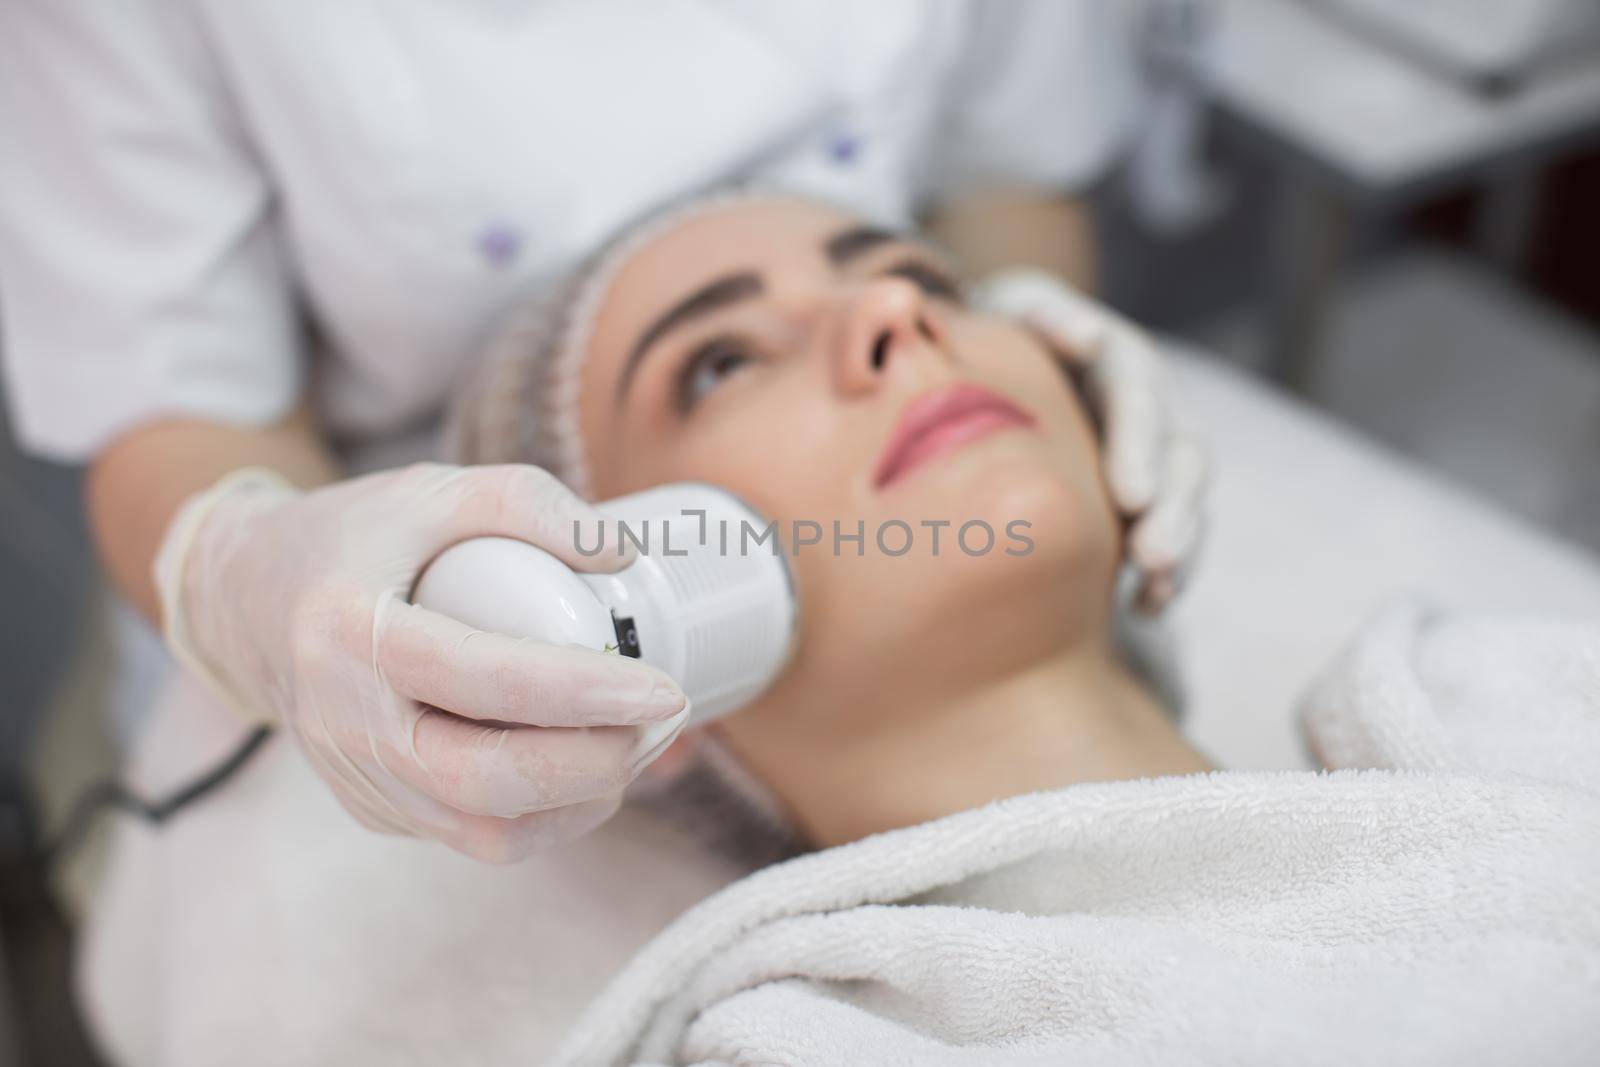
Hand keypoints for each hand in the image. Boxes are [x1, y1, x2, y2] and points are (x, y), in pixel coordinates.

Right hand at [154, 462, 688, 861]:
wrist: (249, 603)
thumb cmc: (351, 540)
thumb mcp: (430, 490)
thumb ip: (527, 502)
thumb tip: (621, 554)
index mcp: (348, 634)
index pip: (480, 680)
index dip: (583, 690)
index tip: (660, 684)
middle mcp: (345, 724)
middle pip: (483, 783)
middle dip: (594, 762)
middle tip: (663, 717)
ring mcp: (358, 779)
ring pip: (486, 832)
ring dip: (582, 799)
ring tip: (638, 740)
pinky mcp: (378, 810)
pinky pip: (476, 837)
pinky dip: (550, 815)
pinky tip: (592, 766)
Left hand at [970, 269, 1206, 611]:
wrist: (999, 359)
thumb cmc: (1000, 332)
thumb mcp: (1017, 308)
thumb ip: (1048, 315)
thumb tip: (1088, 336)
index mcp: (1117, 359)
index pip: (1140, 397)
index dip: (1140, 445)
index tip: (1130, 496)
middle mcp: (1151, 408)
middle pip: (1180, 456)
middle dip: (1173, 509)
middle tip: (1152, 556)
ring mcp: (1154, 455)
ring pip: (1186, 500)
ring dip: (1179, 545)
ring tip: (1158, 587)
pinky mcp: (1145, 499)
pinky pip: (1170, 536)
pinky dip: (1166, 574)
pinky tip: (1149, 606)